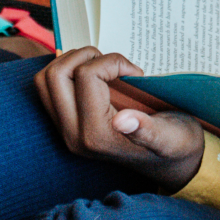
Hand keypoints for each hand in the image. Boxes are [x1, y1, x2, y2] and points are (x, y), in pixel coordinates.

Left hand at [34, 48, 203, 191]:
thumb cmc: (174, 143)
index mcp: (98, 136)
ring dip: (72, 62)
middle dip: (85, 56)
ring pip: (46, 80)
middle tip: (113, 64)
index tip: (136, 74)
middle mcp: (74, 135)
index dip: (112, 62)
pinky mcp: (63, 124)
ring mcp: (65, 130)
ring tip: (103, 68)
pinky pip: (47, 89)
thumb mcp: (171, 137)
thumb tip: (122, 121)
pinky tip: (92, 75)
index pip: (86, 76)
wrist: (169, 163)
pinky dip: (66, 72)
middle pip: (56, 75)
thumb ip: (148, 131)